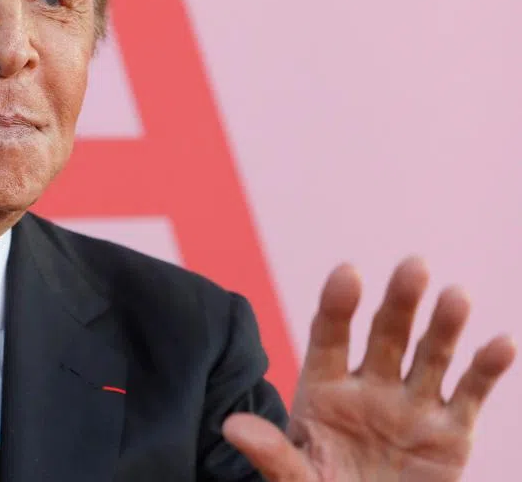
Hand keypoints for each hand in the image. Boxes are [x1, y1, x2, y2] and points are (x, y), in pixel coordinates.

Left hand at [222, 257, 515, 480]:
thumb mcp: (295, 478)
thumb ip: (273, 453)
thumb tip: (232, 426)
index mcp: (324, 390)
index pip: (329, 338)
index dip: (338, 306)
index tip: (347, 273)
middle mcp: (370, 388)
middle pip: (385, 335)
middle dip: (399, 302)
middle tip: (413, 265)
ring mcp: (412, 406)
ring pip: (431, 355)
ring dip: (444, 325)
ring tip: (455, 295)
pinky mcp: (451, 433)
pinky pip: (471, 395)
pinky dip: (487, 369)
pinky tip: (501, 343)